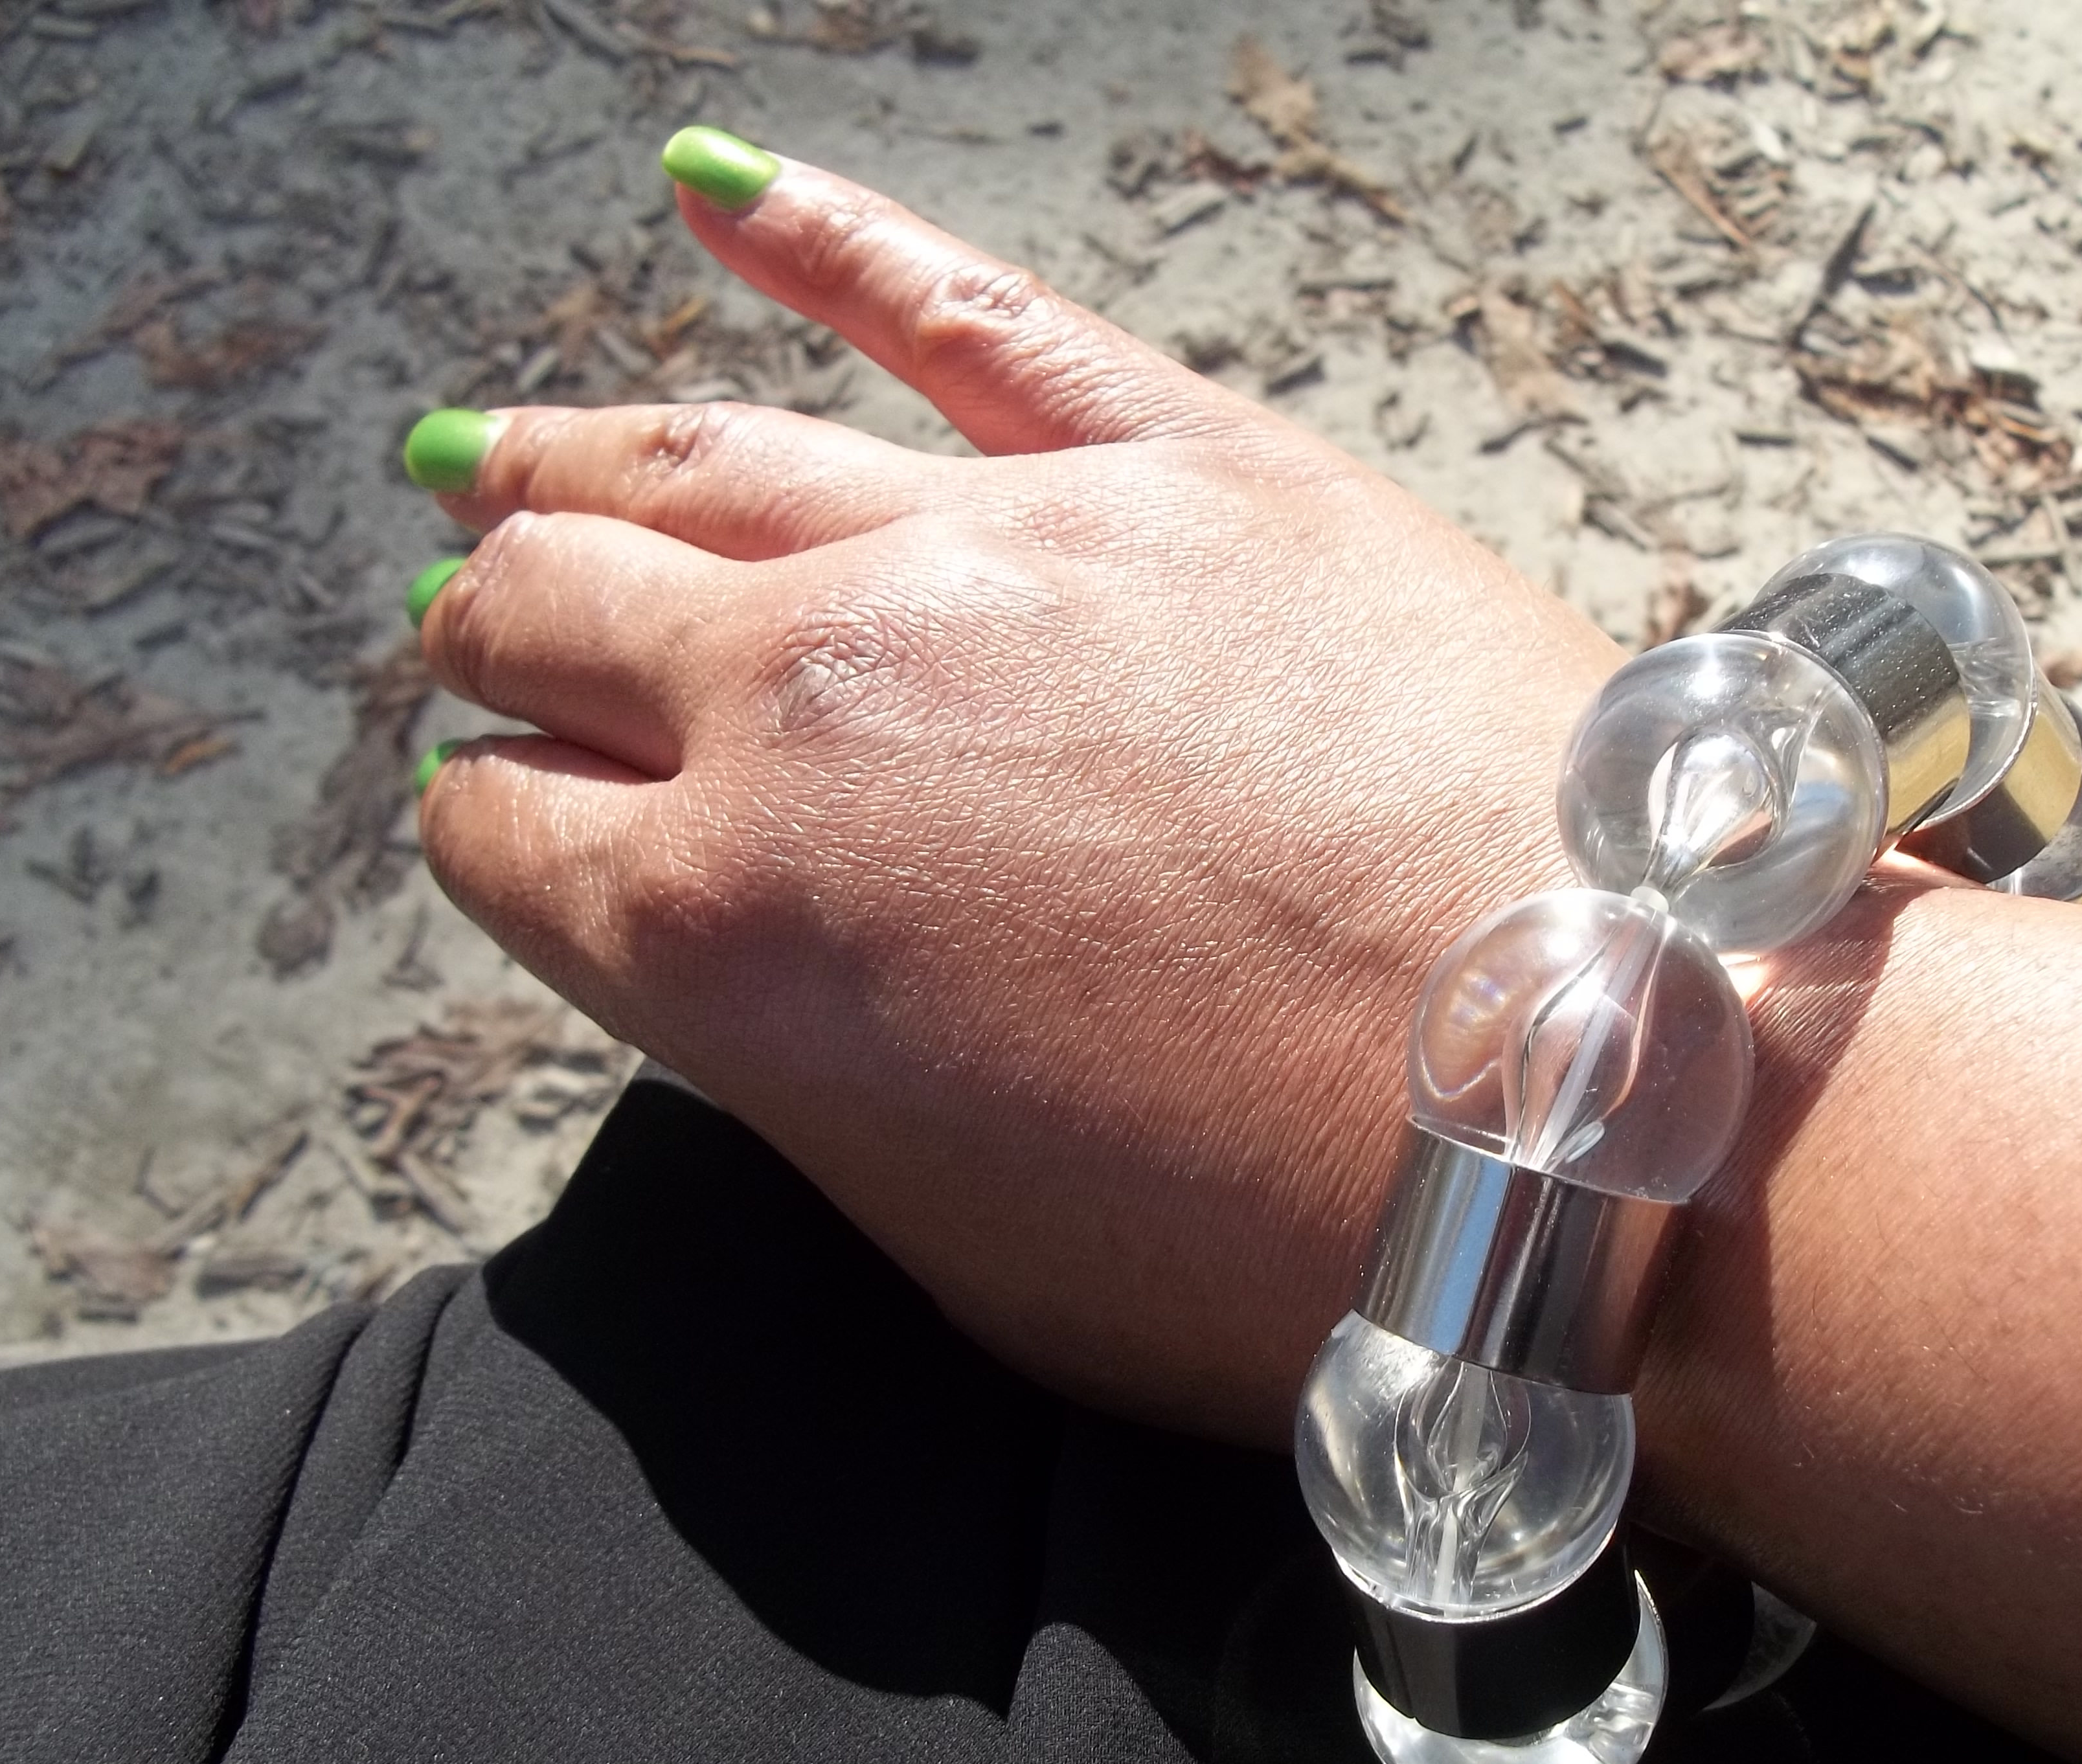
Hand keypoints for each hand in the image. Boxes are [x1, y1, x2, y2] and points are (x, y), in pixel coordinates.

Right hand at [411, 135, 1626, 1441]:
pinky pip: (956, 312)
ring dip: (570, 462)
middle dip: (496, 636)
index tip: (523, 823)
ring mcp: (988, 552)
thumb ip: (815, 1079)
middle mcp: (805, 708)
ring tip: (503, 461)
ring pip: (695, 455)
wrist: (1592, 1103)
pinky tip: (713, 190)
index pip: (505, 832)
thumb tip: (760, 972)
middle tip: (489, 638)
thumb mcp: (974, 1255)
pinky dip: (820, 237)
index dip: (499, 829)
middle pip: (556, 612)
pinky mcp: (1178, 460)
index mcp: (723, 938)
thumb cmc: (1298, 1239)